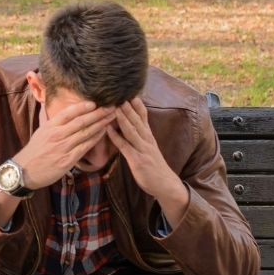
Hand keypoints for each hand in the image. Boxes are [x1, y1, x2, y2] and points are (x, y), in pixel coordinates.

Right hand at [12, 98, 115, 190]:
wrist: (25, 171)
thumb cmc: (34, 150)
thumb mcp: (39, 130)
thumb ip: (45, 116)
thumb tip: (46, 101)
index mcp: (50, 126)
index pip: (67, 113)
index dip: (82, 107)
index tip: (94, 102)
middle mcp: (57, 135)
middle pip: (81, 121)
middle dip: (98, 113)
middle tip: (111, 107)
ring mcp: (63, 147)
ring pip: (85, 133)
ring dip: (100, 124)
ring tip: (111, 117)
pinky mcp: (68, 160)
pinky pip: (85, 147)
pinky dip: (96, 138)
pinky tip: (104, 132)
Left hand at [110, 98, 186, 216]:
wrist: (165, 184)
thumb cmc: (154, 166)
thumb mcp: (149, 148)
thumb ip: (140, 136)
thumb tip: (130, 124)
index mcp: (149, 136)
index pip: (143, 115)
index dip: (137, 103)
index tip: (129, 90)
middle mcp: (146, 139)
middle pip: (137, 119)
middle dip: (128, 106)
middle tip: (119, 92)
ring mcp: (142, 149)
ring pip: (131, 130)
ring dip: (122, 117)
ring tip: (114, 105)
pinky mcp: (137, 160)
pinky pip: (125, 146)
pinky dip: (116, 137)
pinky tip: (108, 129)